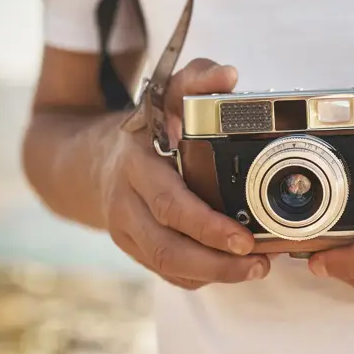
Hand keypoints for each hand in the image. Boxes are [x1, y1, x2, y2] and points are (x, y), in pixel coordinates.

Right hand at [100, 58, 269, 289]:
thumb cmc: (146, 127)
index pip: (169, 204)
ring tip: (255, 270)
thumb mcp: (165, 94)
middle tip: (260, 263)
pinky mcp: (135, 249)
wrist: (94, 160)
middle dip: (216, 262)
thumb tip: (228, 75)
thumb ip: (196, 79)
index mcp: (137, 165)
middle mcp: (127, 202)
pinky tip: (231, 272)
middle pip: (168, 247)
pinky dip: (200, 278)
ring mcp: (127, 230)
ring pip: (167, 266)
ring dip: (214, 275)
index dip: (207, 226)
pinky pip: (166, 273)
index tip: (245, 238)